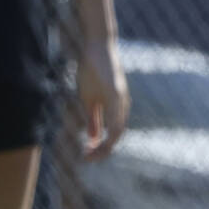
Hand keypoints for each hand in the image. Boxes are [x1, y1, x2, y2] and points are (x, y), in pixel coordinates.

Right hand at [77, 39, 129, 159]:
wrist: (97, 49)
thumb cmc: (94, 73)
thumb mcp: (90, 100)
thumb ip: (94, 119)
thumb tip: (94, 138)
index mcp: (116, 109)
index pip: (113, 135)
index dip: (102, 149)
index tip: (87, 157)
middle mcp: (122, 106)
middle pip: (117, 136)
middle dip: (104, 151)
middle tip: (88, 160)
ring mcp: (121, 99)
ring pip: (119, 128)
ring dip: (106, 144)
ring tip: (92, 154)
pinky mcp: (116, 91)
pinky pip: (116, 114)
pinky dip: (110, 129)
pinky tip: (103, 138)